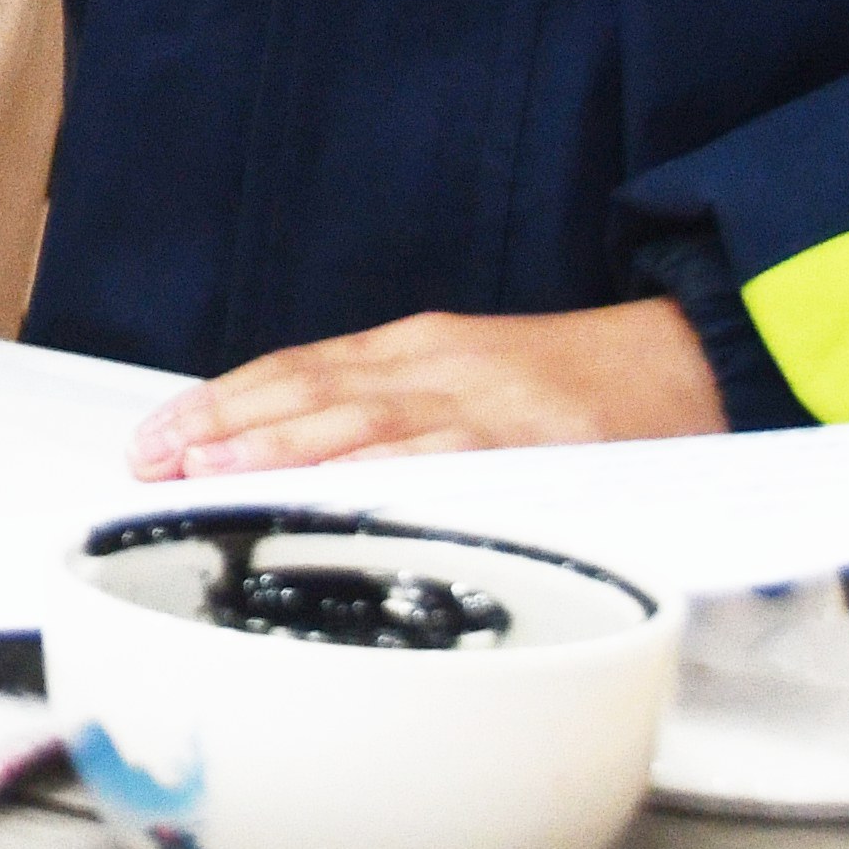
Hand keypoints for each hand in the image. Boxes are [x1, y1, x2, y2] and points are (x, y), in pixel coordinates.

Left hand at [128, 300, 725, 480]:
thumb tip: (294, 459)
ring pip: (366, 424)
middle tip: (158, 461)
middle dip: (225, 427)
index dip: (220, 403)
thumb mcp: (470, 379)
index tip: (157, 439)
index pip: (295, 371)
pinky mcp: (535, 442)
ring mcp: (484, 403)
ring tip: (214, 475)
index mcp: (418, 349)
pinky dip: (386, 480)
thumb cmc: (576, 382)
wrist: (691, 359)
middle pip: (311, 393)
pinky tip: (337, 500)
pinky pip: (449, 462)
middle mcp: (438, 366)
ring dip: (282, 451)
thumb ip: (393, 412)